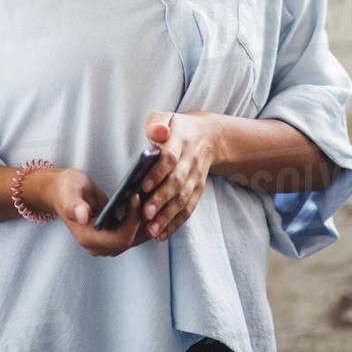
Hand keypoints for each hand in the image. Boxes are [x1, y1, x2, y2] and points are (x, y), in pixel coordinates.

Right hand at [41, 167, 152, 256]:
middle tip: (150, 195)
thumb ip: (74, 204)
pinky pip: (132, 234)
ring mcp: (105, 244)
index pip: (120, 238)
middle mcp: (97, 246)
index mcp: (87, 237)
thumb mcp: (69, 191)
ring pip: (135, 239)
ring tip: (151, 199)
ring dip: (145, 221)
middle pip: (131, 240)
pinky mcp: (112, 238)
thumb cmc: (67, 189)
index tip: (136, 197)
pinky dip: (141, 222)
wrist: (62, 193)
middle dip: (142, 220)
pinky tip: (147, 206)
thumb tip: (81, 216)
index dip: (132, 220)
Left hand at [139, 110, 218, 241]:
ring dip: (167, 217)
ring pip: (183, 200)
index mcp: (180, 141)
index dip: (157, 173)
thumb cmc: (177, 127)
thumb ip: (157, 123)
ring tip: (151, 230)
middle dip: (161, 200)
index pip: (169, 159)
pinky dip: (176, 223)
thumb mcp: (166, 117)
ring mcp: (196, 178)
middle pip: (176, 183)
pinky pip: (188, 209)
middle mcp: (190, 161)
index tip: (143, 186)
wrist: (209, 136)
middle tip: (145, 214)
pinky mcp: (198, 190)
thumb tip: (158, 132)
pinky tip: (162, 235)